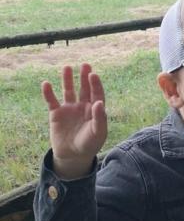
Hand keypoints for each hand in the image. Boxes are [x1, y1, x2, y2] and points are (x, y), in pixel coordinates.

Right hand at [42, 64, 106, 178]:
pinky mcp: (56, 113)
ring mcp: (69, 108)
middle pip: (84, 88)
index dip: (95, 84)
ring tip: (67, 67)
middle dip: (84, 77)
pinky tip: (46, 83)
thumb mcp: (98, 133)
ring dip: (67, 80)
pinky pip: (52, 101)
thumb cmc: (89, 145)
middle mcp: (82, 106)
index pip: (96, 94)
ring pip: (68, 91)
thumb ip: (99, 118)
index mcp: (94, 110)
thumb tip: (99, 102)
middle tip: (85, 65)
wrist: (73, 155)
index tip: (93, 75)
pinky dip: (48, 93)